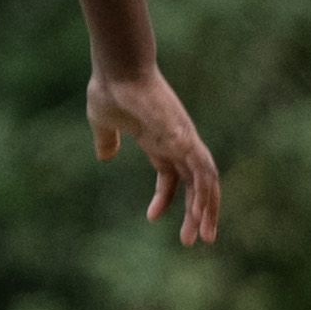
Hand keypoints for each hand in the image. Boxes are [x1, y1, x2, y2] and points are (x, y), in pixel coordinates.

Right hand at [85, 66, 219, 244]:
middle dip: (196, 213)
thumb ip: (106, 140)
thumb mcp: (103, 122)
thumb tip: (104, 155)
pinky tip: (201, 208)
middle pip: (196, 184)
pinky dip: (205, 188)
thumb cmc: (110, 89)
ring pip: (206, 180)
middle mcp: (178, 143)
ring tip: (203, 234)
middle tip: (194, 241)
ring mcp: (184, 138)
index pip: (172, 177)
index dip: (164, 200)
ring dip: (207, 208)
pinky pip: (202, 167)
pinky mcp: (185, 135)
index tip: (151, 218)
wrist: (118, 68)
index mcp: (159, 142)